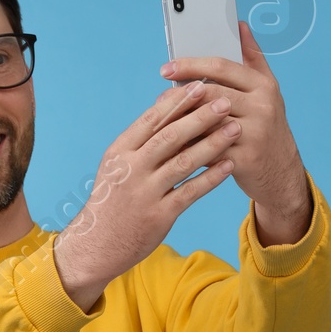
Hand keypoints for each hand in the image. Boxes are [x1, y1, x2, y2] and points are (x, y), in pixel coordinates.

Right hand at [53, 82, 238, 309]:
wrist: (96, 246)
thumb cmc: (112, 201)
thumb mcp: (117, 166)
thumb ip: (141, 142)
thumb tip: (170, 109)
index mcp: (120, 151)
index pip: (152, 118)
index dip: (179, 101)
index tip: (201, 85)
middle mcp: (131, 169)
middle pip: (170, 136)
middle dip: (200, 116)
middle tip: (225, 102)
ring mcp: (145, 193)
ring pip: (184, 162)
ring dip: (212, 144)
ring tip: (235, 129)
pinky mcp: (159, 216)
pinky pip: (191, 192)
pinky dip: (211, 177)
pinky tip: (229, 165)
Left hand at [159, 23, 311, 246]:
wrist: (280, 172)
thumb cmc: (266, 126)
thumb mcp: (266, 90)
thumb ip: (252, 57)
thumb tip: (238, 24)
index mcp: (263, 84)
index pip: (222, 66)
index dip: (192, 65)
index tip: (168, 67)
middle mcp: (261, 105)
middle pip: (212, 92)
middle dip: (182, 94)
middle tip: (160, 97)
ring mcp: (254, 132)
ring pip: (209, 121)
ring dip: (182, 120)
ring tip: (164, 120)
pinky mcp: (245, 158)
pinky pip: (209, 150)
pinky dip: (190, 147)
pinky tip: (174, 145)